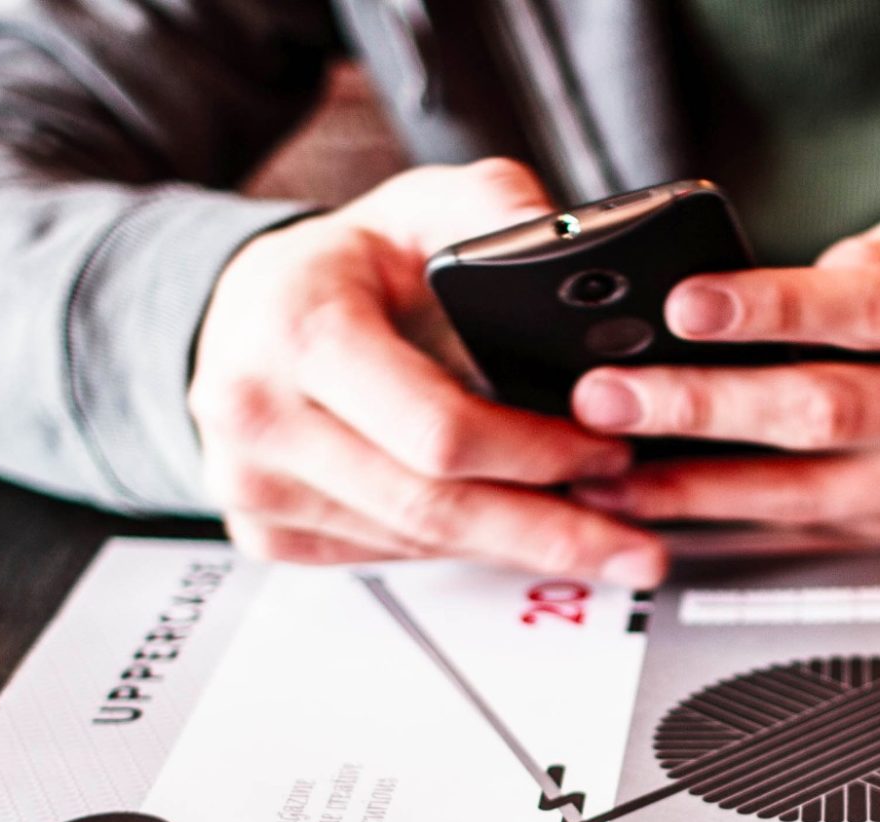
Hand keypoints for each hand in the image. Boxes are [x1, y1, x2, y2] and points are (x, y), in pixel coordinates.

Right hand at [191, 160, 666, 584]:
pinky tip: (511, 535)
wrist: (245, 313)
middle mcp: (260, 416)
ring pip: (415, 542)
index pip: (439, 429)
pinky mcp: (263, 532)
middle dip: (547, 530)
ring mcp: (255, 485)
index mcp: (299, 330)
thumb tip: (564, 241)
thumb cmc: (339, 266)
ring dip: (512, 546)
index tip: (608, 454)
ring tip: (596, 539)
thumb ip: (496, 207)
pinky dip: (460, 549)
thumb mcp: (418, 205)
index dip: (535, 453)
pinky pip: (385, 557)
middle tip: (633, 546)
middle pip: (432, 507)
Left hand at [566, 198, 879, 542]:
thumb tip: (756, 296)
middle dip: (704, 408)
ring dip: (698, 489)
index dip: (776, 308)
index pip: (874, 309)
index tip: (686, 305)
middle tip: (611, 399)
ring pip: (812, 497)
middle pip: (829, 415)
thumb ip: (866, 255)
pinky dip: (742, 523)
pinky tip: (676, 511)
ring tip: (611, 474)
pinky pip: (824, 532)